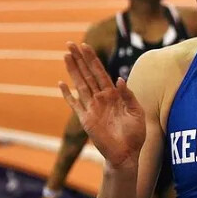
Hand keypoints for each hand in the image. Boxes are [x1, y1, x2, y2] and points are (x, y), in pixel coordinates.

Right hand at [59, 42, 145, 167]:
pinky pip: (74, 104)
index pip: (100, 72)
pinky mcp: (86, 120)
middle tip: (70, 43)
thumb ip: (128, 95)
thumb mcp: (136, 112)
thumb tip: (119, 79)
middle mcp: (101, 98)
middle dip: (79, 59)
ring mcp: (92, 108)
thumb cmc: (135, 134)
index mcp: (114, 95)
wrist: (127, 154)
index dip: (92, 59)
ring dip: (72, 70)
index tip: (85, 45)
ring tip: (65, 55)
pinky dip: (67, 95)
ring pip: (79, 84)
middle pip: (87, 74)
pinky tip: (60, 84)